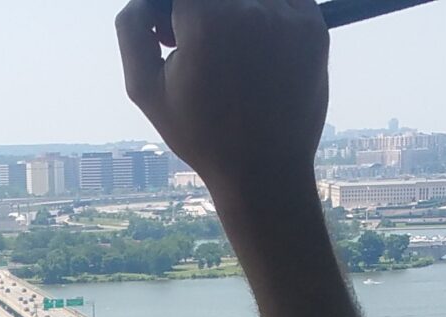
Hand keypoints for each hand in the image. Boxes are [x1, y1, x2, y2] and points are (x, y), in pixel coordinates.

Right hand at [116, 0, 328, 210]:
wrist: (265, 171)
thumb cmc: (201, 135)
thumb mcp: (145, 89)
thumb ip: (132, 29)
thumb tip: (144, 1)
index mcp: (206, 20)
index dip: (172, 12)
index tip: (171, 35)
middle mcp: (250, 9)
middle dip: (199, 12)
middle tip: (196, 45)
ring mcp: (287, 15)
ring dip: (232, 13)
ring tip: (230, 54)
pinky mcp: (314, 25)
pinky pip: (282, 0)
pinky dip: (265, 14)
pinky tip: (257, 51)